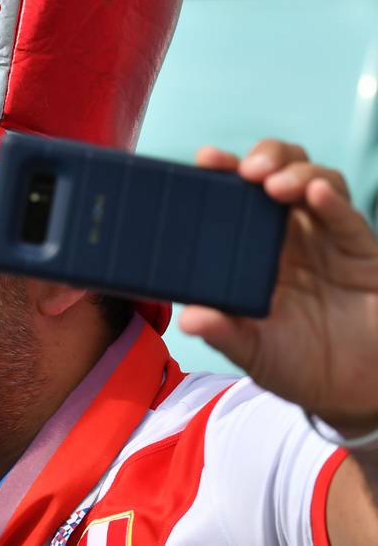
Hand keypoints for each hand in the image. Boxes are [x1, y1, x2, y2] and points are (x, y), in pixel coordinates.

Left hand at [180, 140, 377, 435]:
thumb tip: (189, 318)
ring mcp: (328, 238)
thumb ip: (224, 332)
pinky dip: (333, 202)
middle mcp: (290, 234)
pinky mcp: (363, 252)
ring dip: (295, 173)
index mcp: (253, 247)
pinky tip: (316, 194)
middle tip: (244, 169)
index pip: (237, 195)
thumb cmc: (295, 363)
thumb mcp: (252, 351)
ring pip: (317, 182)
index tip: (205, 160)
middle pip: (279, 172)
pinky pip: (348, 220)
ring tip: (272, 184)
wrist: (351, 390)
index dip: (224, 172)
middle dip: (264, 157)